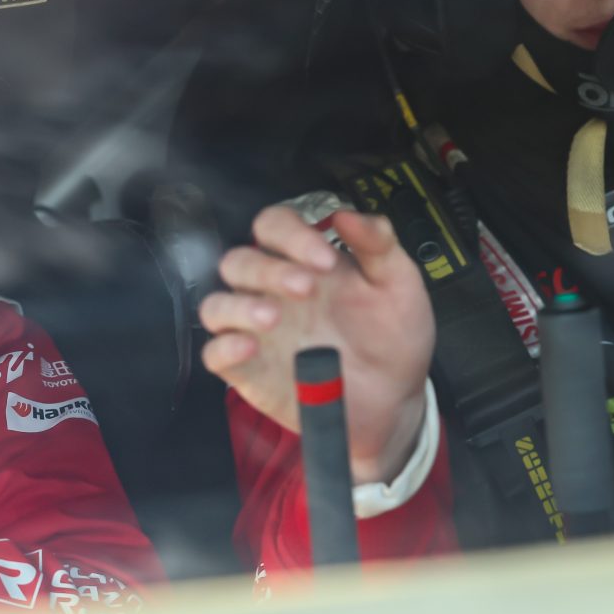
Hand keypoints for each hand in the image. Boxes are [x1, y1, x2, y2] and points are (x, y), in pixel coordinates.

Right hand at [199, 206, 434, 483]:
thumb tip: (346, 214)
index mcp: (304, 261)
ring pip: (216, 305)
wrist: (397, 399)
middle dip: (267, 270)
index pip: (273, 226)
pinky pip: (215, 354)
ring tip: (273, 318)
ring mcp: (256, 331)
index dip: (291, 235)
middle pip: (239, 261)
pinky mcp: (249, 371)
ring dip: (239, 307)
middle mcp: (272, 291)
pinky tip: (250, 348)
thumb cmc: (392, 335)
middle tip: (306, 288)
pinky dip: (224, 348)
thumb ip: (377, 244)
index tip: (325, 259)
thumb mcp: (398, 283)